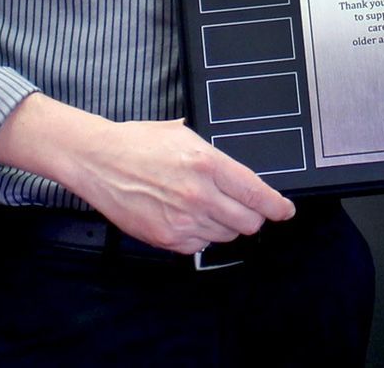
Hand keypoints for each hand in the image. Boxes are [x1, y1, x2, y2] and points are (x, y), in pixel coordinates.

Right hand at [0, 96, 293, 253]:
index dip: (277, 206)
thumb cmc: (139, 144)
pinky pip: (198, 246)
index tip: (284, 211)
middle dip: (252, 217)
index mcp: (208, 164)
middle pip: (247, 221)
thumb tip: (240, 178)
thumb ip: (217, 160)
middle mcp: (199, 194)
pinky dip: (200, 236)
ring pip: (225, 235)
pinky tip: (188, 218)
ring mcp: (182, 219)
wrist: (98, 160)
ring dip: (225, 226)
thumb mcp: (186, 138)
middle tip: (245, 209)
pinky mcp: (165, 237)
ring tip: (207, 208)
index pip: (257, 194)